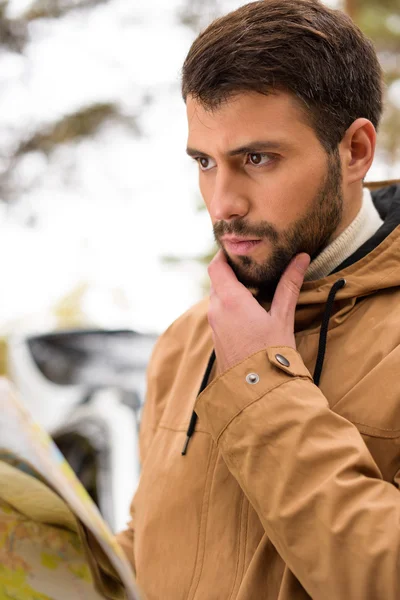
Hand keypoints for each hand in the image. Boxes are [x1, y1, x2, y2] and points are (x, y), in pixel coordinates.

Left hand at [208, 250, 309, 373]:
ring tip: (254, 286)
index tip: (239, 248)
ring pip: (217, 297)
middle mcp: (216, 310)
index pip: (216, 265)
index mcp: (230, 300)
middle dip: (232, 271)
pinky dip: (229, 305)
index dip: (224, 253)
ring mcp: (214, 325)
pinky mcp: (216, 337)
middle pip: (217, 280)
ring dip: (231, 289)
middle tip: (252, 265)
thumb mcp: (283, 317)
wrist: (256, 390)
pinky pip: (218, 312)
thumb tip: (301, 257)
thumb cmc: (271, 352)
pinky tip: (249, 310)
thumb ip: (289, 285)